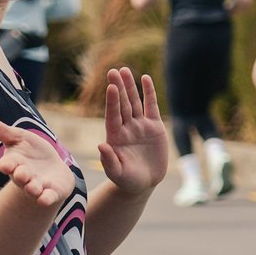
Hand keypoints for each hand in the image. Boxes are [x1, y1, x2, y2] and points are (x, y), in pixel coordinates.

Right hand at [0, 116, 75, 209]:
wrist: (53, 170)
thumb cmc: (32, 152)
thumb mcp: (19, 138)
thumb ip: (2, 131)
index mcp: (14, 163)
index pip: (7, 165)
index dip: (6, 165)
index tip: (6, 165)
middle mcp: (24, 177)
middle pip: (20, 177)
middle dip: (21, 175)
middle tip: (22, 174)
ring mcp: (38, 186)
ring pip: (33, 189)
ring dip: (32, 188)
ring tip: (33, 188)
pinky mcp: (52, 193)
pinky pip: (48, 197)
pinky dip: (46, 199)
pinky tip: (45, 199)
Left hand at [95, 67, 171, 195]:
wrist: (143, 184)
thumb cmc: (127, 181)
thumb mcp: (117, 173)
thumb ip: (109, 161)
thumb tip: (102, 145)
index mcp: (115, 137)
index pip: (113, 116)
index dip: (112, 102)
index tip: (111, 87)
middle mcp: (126, 128)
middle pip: (122, 104)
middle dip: (118, 88)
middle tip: (114, 71)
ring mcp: (140, 126)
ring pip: (134, 102)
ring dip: (130, 86)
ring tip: (125, 70)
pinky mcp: (154, 128)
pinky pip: (150, 107)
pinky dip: (148, 93)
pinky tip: (145, 79)